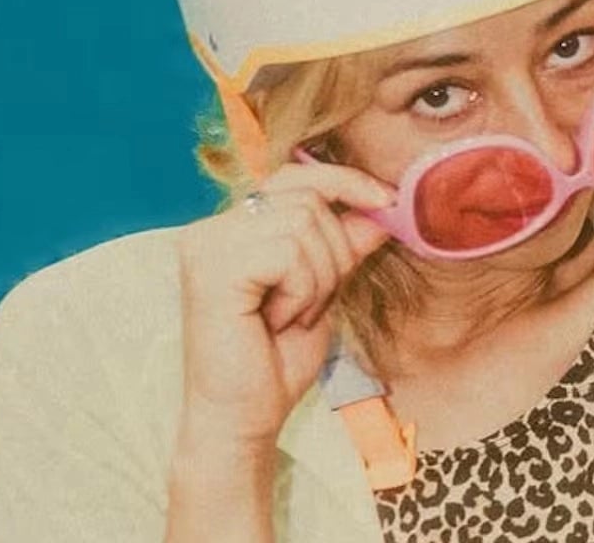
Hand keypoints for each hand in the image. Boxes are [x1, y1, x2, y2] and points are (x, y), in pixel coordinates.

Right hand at [174, 162, 393, 449]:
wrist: (244, 418)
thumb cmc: (276, 360)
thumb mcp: (324, 289)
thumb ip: (344, 245)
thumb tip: (383, 205)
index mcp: (232, 229)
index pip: (295, 175)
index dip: (345, 180)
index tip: (388, 199)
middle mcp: (209, 229)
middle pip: (309, 199)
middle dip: (333, 254)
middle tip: (308, 304)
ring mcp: (205, 246)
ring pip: (304, 225)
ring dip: (318, 279)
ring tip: (289, 316)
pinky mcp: (211, 270)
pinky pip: (289, 254)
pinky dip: (302, 291)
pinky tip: (277, 321)